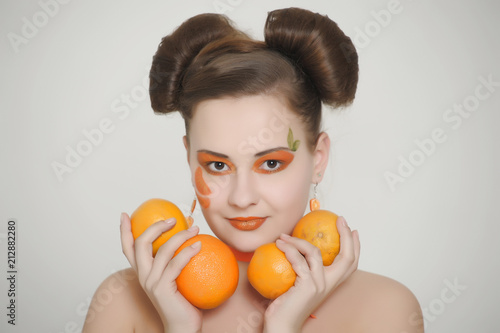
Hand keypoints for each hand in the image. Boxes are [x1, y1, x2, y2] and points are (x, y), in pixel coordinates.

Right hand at [120, 213, 202, 332]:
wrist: (181, 326)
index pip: (128, 248)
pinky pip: (176, 264)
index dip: (124, 231)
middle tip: (173, 220)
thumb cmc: (182, 301)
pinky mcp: (162, 288)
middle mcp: (143, 276)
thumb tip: (188, 239)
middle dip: (155, 227)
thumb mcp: (175, 279)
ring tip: (195, 229)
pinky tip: (199, 245)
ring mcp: (151, 282)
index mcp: (143, 272)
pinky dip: (188, 252)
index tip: (125, 215)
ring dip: (181, 236)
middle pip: (140, 243)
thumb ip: (174, 263)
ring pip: (163, 250)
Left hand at [263, 216, 359, 332]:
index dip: (355, 246)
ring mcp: (319, 284)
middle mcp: (328, 284)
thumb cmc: (286, 306)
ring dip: (297, 240)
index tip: (353, 229)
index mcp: (329, 284)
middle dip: (346, 236)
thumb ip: (302, 269)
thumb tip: (296, 248)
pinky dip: (288, 249)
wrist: (281, 325)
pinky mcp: (306, 284)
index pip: (350, 264)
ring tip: (283, 236)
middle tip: (340, 219)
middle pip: (347, 258)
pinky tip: (279, 244)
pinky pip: (297, 260)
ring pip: (314, 252)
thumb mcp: (298, 284)